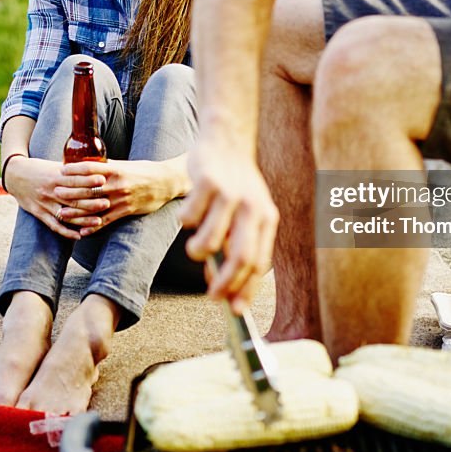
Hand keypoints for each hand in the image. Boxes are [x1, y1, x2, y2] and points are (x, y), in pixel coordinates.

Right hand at [5, 156, 106, 239]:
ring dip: (83, 220)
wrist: (14, 175)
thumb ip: (72, 169)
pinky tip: (79, 236)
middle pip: (73, 198)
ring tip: (99, 221)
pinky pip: (54, 225)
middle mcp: (50, 191)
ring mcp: (44, 204)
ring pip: (66, 214)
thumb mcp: (55, 165)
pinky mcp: (39, 213)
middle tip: (107, 203)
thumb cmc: (40, 168)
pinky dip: (66, 232)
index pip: (74, 179)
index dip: (89, 180)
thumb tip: (95, 166)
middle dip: (91, 202)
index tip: (103, 179)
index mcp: (55, 176)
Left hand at [56, 159, 181, 235]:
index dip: (74, 170)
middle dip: (70, 191)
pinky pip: (106, 221)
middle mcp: (117, 184)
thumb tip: (88, 164)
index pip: (90, 168)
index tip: (60, 170)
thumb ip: (107, 167)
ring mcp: (121, 199)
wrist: (166, 182)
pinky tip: (82, 232)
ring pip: (94, 207)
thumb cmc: (144, 171)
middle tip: (55, 192)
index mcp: (115, 169)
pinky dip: (93, 227)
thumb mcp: (125, 165)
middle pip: (88, 189)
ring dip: (76, 212)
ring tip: (61, 214)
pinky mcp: (126, 211)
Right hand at [178, 142, 277, 313]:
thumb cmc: (233, 185)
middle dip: (225, 283)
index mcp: (266, 217)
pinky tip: (189, 212)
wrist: (225, 141)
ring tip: (194, 248)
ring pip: (210, 241)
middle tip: (212, 296)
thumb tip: (224, 288)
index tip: (235, 310)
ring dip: (198, 252)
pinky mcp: (206, 182)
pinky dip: (184, 222)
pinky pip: (189, 218)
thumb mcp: (246, 214)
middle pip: (241, 257)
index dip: (246, 289)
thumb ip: (238, 246)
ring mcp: (229, 194)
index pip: (259, 262)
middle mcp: (252, 207)